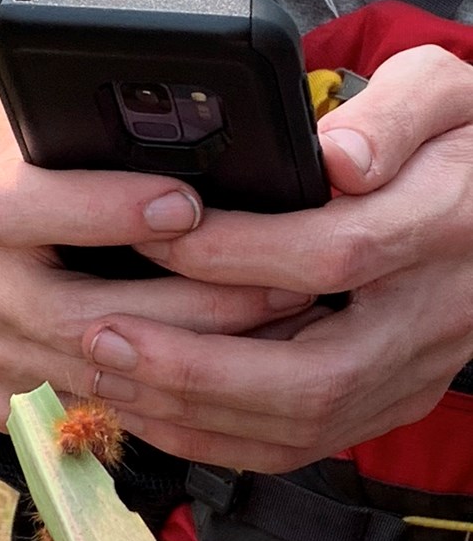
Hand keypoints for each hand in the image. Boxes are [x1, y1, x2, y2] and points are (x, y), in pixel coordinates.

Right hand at [0, 142, 310, 430]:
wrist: (38, 224)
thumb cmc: (84, 171)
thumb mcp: (93, 142)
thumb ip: (131, 149)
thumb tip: (220, 168)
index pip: (31, 208)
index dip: (109, 210)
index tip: (189, 206)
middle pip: (81, 318)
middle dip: (191, 306)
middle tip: (281, 289)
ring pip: (102, 375)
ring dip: (196, 358)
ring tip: (277, 333)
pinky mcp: (12, 399)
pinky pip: (101, 413)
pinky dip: (168, 399)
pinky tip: (232, 378)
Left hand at [81, 46, 472, 470]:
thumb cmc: (463, 147)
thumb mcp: (446, 97)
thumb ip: (397, 115)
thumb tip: (339, 160)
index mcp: (444, 230)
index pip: (331, 253)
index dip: (233, 253)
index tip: (152, 237)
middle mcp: (431, 319)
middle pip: (311, 376)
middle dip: (195, 366)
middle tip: (103, 337)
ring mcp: (410, 373)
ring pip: (299, 425)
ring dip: (194, 411)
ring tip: (110, 377)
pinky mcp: (389, 400)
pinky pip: (301, 443)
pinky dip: (219, 438)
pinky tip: (157, 412)